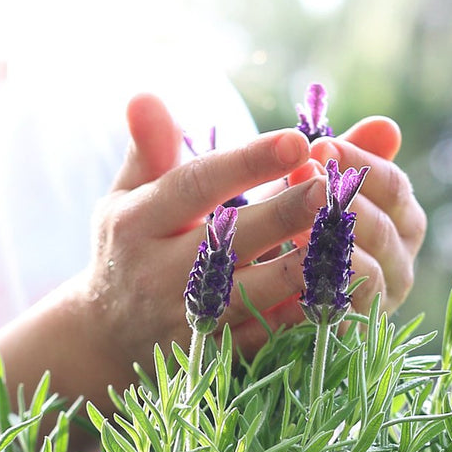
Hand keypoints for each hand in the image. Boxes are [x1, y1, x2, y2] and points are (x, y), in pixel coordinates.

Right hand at [83, 93, 329, 384]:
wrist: (106, 338)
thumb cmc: (131, 247)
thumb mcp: (127, 196)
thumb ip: (149, 148)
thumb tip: (145, 95)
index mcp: (138, 222)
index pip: (196, 185)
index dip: (246, 163)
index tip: (296, 139)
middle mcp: (158, 272)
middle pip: (230, 240)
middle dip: (284, 213)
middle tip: (331, 185)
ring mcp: (185, 319)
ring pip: (252, 293)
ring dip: (302, 266)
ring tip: (346, 237)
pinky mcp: (212, 356)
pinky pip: (263, 336)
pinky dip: (300, 315)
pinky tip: (336, 289)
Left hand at [255, 117, 425, 336]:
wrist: (265, 295)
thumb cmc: (298, 229)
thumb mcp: (319, 188)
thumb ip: (351, 158)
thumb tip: (387, 127)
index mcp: (403, 224)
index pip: (394, 187)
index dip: (358, 163)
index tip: (318, 146)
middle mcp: (400, 265)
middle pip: (385, 227)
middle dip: (341, 198)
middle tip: (300, 177)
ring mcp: (380, 303)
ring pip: (369, 269)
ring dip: (331, 241)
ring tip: (295, 219)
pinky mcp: (353, 333)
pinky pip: (343, 308)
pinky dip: (319, 283)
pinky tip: (290, 262)